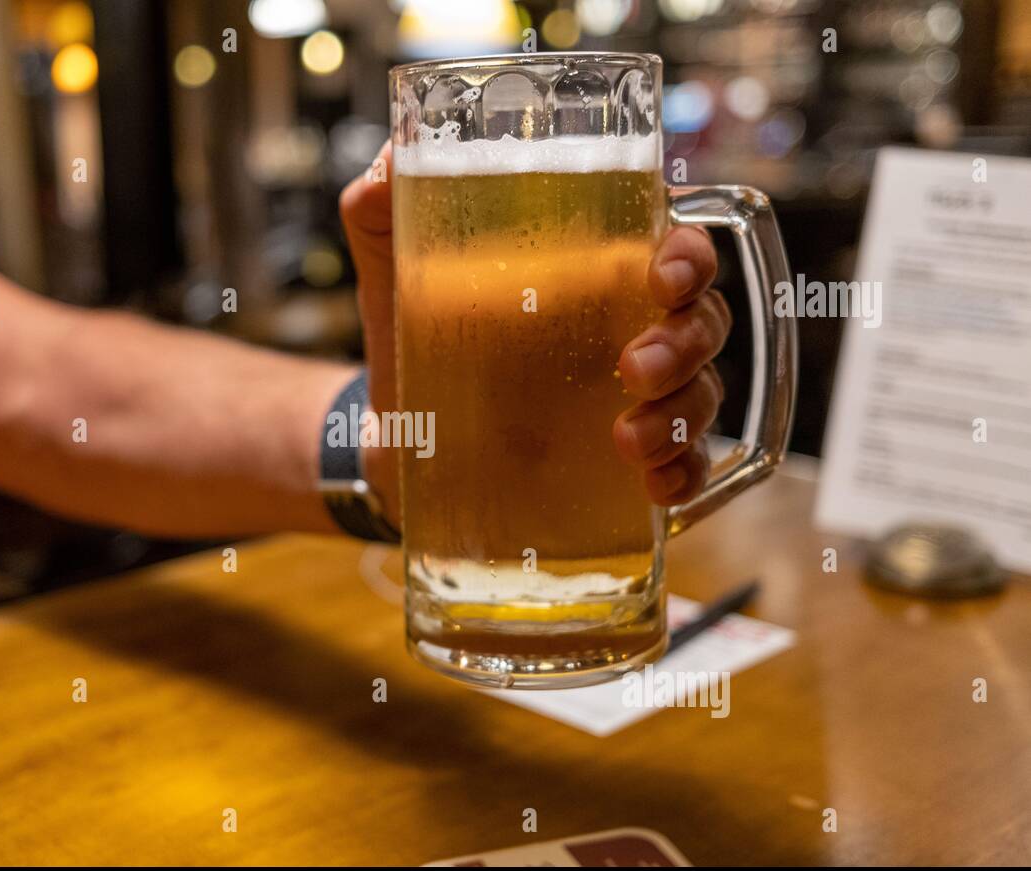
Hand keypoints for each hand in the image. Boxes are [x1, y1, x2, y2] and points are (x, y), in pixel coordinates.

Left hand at [339, 143, 728, 510]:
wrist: (394, 430)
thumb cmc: (414, 327)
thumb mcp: (394, 264)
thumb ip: (383, 210)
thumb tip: (385, 167)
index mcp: (596, 267)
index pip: (675, 244)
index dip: (689, 255)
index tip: (661, 276)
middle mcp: (630, 325)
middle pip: (703, 320)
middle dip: (684, 343)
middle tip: (632, 369)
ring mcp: (634, 398)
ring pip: (702, 396)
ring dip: (681, 416)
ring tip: (627, 440)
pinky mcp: (623, 461)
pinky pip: (684, 466)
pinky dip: (684, 475)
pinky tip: (655, 486)